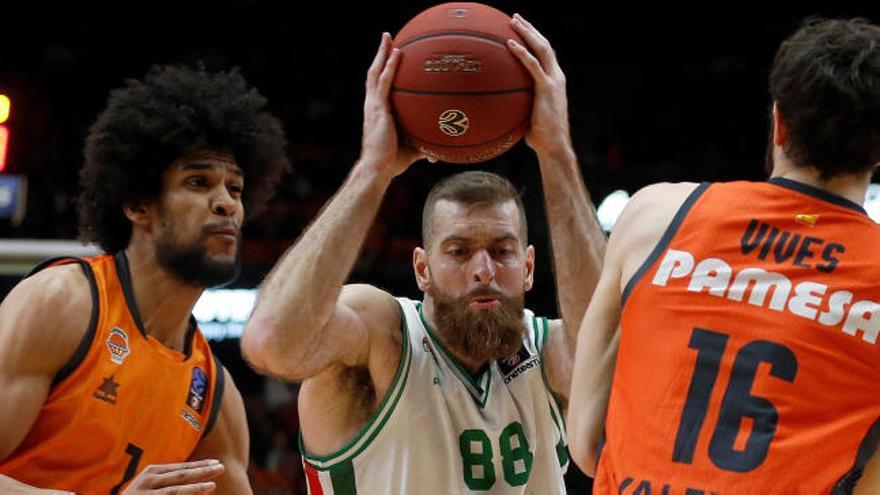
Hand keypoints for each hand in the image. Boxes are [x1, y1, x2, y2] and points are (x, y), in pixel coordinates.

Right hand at [121, 459, 223, 493]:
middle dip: (202, 472)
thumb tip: (197, 474)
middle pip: (180, 476)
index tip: (216, 463)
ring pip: (174, 492)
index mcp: (151, 472)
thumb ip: (169, 478)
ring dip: (194, 489)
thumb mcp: (151, 483)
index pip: (181, 468)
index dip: (200, 465)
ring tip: (212, 486)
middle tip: (221, 468)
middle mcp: (148, 482)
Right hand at [359, 32, 429, 176]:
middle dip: (380, 54)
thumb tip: (437, 155)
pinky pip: (385, 82)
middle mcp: (372, 105)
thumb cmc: (392, 162)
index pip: (378, 86)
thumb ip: (424, 149)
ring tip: (387, 36)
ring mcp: (373, 105)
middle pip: (374, 73)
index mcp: (377, 111)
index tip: (389, 57)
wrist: (378, 169)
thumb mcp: (411, 151)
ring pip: (375, 72)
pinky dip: (390, 66)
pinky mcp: (378, 108)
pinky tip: (398, 53)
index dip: (382, 70)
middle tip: (387, 38)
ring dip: (381, 53)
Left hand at [507, 14, 572, 155]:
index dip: (534, 39)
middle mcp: (557, 77)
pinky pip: (533, 66)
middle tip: (515, 18)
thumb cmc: (539, 137)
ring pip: (542, 49)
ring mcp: (554, 81)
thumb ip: (518, 105)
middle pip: (544, 45)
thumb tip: (498, 104)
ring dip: (527, 33)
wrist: (553, 146)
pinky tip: (510, 44)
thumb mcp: (528, 116)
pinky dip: (522, 53)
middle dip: (530, 29)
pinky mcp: (547, 89)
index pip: (545, 54)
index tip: (521, 29)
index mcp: (554, 81)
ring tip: (513, 21)